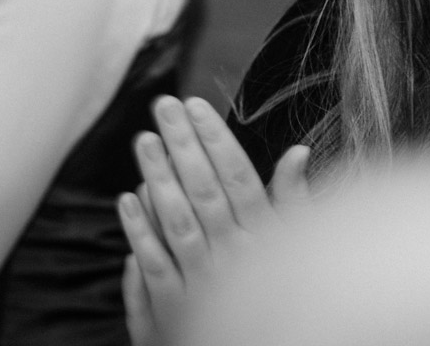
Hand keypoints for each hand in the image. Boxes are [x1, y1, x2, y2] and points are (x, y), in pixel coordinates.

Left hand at [118, 96, 309, 344]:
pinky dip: (140, 229)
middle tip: (164, 106)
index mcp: (268, 236)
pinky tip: (129, 197)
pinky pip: (155, 262)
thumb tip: (299, 150)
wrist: (258, 340)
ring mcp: (204, 281)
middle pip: (205, 190)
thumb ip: (295, 197)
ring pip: (177, 220)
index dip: (216, 138)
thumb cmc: (283, 288)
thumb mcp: (300, 241)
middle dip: (183, 144)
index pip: (239, 177)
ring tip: (144, 140)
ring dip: (158, 177)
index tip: (197, 106)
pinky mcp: (176, 308)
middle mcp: (237, 255)